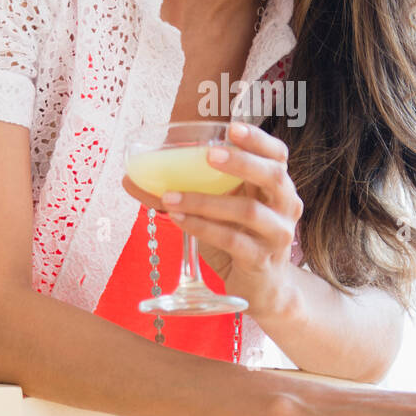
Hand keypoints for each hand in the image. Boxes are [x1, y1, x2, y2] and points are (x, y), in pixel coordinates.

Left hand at [122, 120, 301, 318]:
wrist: (260, 288)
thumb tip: (131, 178)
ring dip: (205, 202)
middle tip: (210, 153)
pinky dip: (202, 227)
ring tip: (170, 197)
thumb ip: (183, 192)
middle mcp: (284, 206)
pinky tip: (179, 219)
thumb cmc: (236, 240)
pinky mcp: (261, 259)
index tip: (232, 127)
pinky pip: (232, 240)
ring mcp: (276, 234)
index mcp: (275, 187)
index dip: (258, 140)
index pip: (277, 156)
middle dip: (242, 163)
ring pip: (247, 211)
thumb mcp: (214, 212)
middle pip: (273, 176)